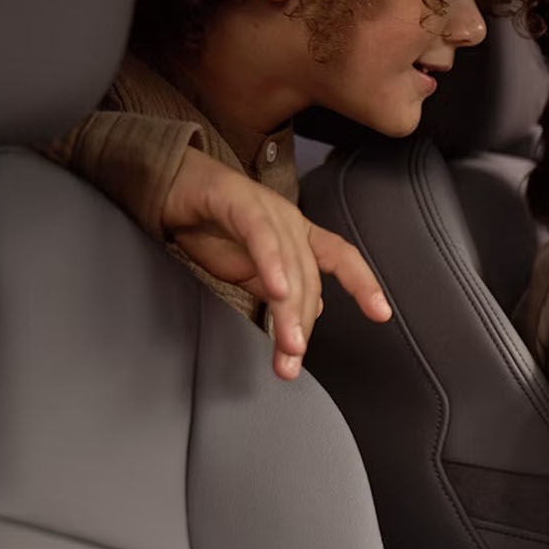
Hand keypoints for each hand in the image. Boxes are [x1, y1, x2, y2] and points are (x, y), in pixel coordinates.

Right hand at [161, 147, 392, 378]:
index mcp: (296, 234)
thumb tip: (307, 310)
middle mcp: (289, 220)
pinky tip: (277, 291)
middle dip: (301, 325)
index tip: (382, 314)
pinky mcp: (238, 201)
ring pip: (289, 264)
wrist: (166, 185)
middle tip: (291, 363)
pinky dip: (271, 265)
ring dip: (289, 310)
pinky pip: (261, 236)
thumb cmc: (205, 225)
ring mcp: (268, 209)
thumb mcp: (242, 268)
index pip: (340, 259)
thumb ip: (273, 288)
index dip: (363, 284)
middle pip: (308, 277)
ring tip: (289, 346)